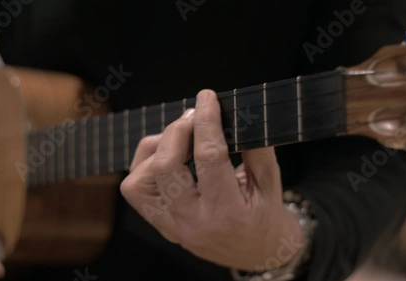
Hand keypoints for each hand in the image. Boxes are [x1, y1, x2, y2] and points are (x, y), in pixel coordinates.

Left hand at [120, 90, 301, 270]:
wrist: (254, 251)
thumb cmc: (263, 214)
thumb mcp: (271, 181)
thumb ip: (256, 148)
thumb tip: (237, 113)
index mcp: (228, 213)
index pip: (209, 158)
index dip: (206, 122)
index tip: (207, 98)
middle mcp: (193, 223)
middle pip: (165, 167)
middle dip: (177, 130)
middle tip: (195, 115)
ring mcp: (171, 226)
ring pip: (140, 179)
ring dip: (158, 147)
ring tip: (182, 138)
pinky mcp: (159, 223)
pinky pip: (135, 187)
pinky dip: (146, 162)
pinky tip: (167, 154)